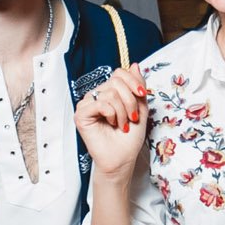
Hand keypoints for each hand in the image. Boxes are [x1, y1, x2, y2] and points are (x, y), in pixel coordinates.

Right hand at [75, 64, 147, 180]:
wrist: (122, 159)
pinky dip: (112, 114)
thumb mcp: (140, 108)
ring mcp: (87, 104)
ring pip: (110, 92)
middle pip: (116, 81)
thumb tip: (134, 65)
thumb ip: (137, 87)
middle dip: (130, 100)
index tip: (143, 95)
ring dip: (123, 111)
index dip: (133, 81)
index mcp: (109, 93)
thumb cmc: (129, 138)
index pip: (119, 73)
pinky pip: (100, 103)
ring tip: (122, 124)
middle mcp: (96, 96)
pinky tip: (112, 124)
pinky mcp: (81, 115)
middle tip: (132, 117)